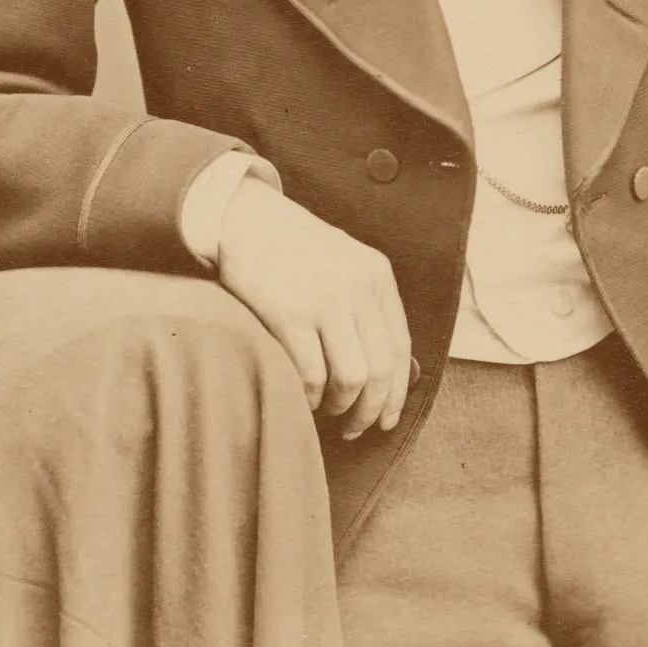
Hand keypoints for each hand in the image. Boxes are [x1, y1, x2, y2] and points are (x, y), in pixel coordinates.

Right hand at [217, 176, 412, 438]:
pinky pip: (311, 374)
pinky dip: (309, 396)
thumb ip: (366, 302)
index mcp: (376, 275)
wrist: (246, 218)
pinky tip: (302, 396)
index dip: (396, 392)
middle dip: (370, 410)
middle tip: (354, 428)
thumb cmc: (294, 248)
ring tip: (326, 409)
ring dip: (340, 405)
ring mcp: (325, 301)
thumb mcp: (345, 261)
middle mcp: (358, 288)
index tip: (386, 418)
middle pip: (381, 369)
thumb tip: (383, 367)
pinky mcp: (290, 314)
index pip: (401, 347)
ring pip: (352, 378)